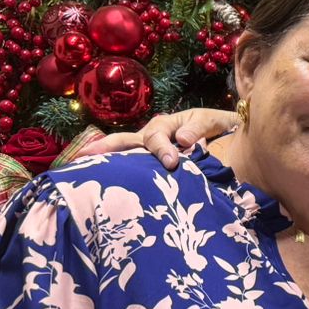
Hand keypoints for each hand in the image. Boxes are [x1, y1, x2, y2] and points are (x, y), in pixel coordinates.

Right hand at [77, 107, 239, 169]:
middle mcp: (151, 137)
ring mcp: (148, 152)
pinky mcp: (151, 167)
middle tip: (84, 157)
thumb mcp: (214, 121)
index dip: (162, 148)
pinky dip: (115, 174)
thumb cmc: (219, 128)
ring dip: (101, 160)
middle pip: (124, 141)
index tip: (172, 162)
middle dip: (103, 148)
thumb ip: (201, 127)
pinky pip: (132, 170)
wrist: (230, 137)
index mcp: (166, 126)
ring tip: (77, 168)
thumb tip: (182, 139)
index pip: (156, 137)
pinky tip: (97, 186)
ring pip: (122, 153)